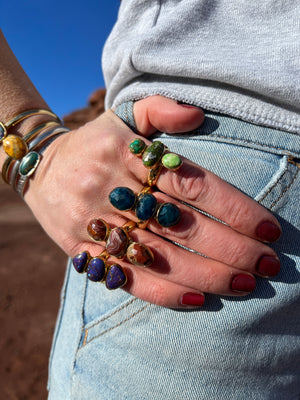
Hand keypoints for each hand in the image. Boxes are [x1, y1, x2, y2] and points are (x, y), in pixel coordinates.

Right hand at [25, 96, 280, 307]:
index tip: (269, 229)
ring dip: (206, 274)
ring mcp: (97, 224)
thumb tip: (198, 115)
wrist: (40, 168)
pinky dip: (162, 291)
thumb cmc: (94, 143)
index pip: (192, 185)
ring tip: (245, 284)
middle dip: (230, 247)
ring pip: (159, 255)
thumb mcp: (121, 115)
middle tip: (269, 263)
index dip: (233, 208)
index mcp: (129, 156)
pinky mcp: (82, 250)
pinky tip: (198, 299)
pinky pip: (125, 276)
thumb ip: (158, 109)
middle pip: (182, 225)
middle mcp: (115, 191)